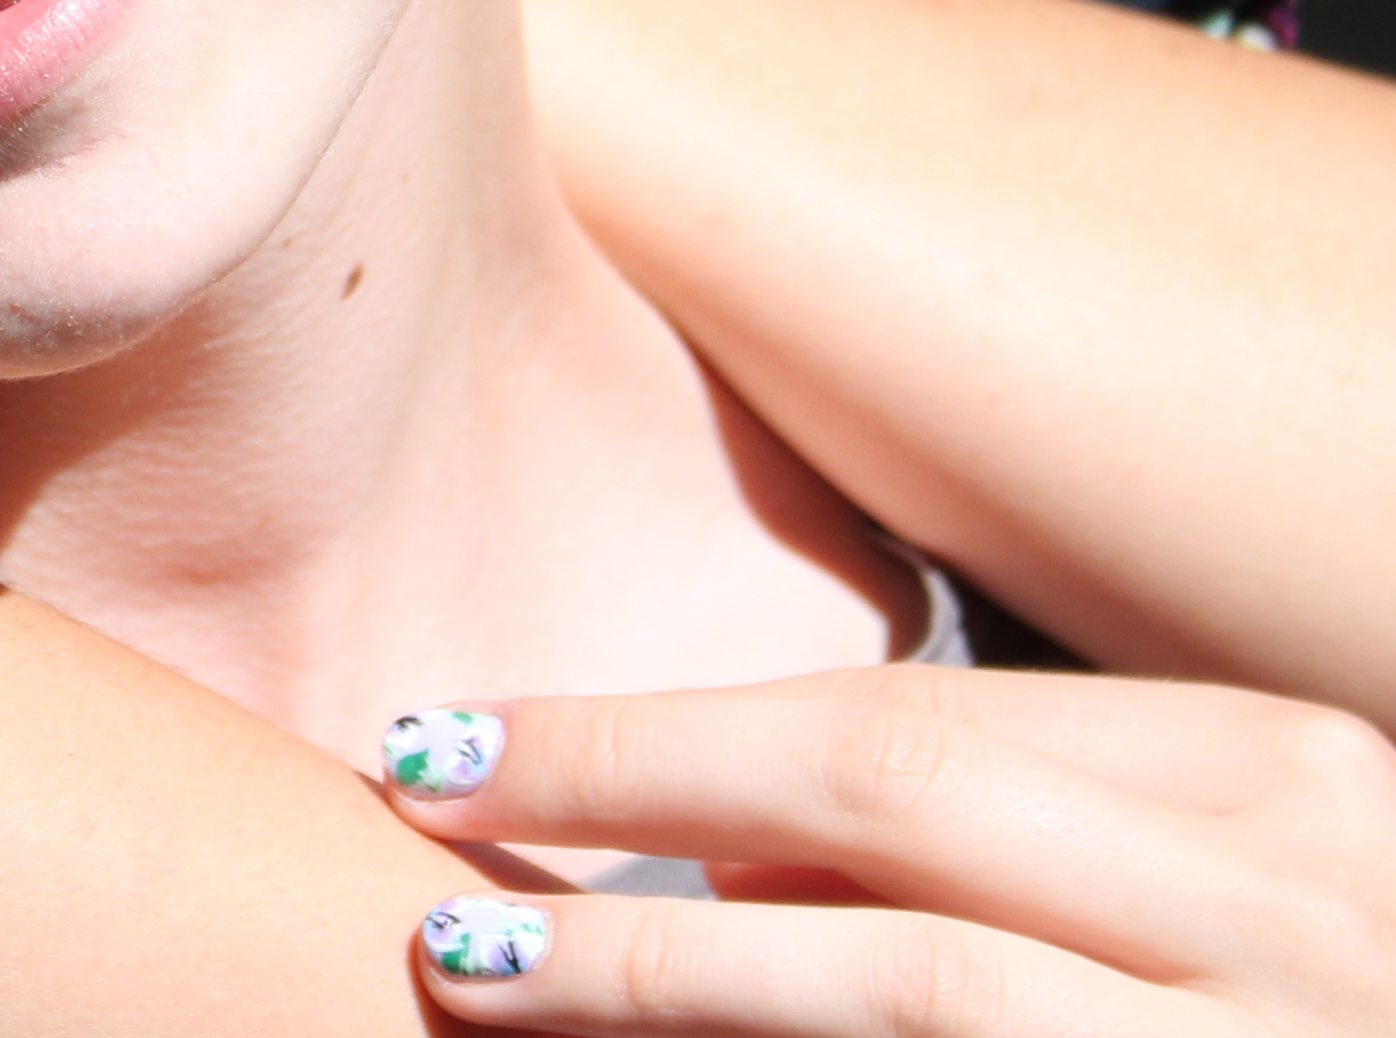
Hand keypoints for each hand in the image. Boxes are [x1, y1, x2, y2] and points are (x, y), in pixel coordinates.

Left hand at [382, 665, 1395, 1033]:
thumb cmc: (1322, 1001)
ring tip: (470, 965)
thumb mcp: (1224, 894)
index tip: (460, 741)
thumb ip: (999, 846)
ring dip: (661, 970)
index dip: (653, 731)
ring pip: (914, 988)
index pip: (906, 724)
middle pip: (886, 795)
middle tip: (420, 794)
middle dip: (622, 780)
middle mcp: (1302, 909)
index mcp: (1281, 788)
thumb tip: (718, 850)